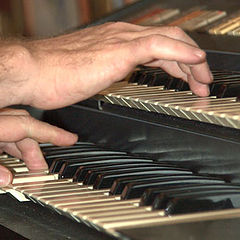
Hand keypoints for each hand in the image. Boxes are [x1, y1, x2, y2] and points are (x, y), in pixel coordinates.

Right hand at [0, 22, 212, 109]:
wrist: (34, 72)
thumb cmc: (56, 75)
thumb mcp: (91, 73)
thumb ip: (108, 70)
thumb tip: (115, 76)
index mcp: (116, 42)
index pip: (159, 46)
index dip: (178, 61)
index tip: (188, 77)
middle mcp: (122, 36)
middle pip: (170, 42)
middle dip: (191, 62)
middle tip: (202, 80)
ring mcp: (121, 41)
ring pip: (171, 42)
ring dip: (192, 63)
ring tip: (203, 80)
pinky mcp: (118, 51)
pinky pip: (159, 46)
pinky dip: (182, 53)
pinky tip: (196, 63)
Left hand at [0, 108, 77, 185]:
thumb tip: (9, 179)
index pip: (29, 125)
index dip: (53, 133)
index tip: (71, 139)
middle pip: (26, 130)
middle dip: (37, 152)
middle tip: (42, 171)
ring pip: (16, 133)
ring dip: (25, 152)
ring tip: (29, 171)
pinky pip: (6, 134)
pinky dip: (13, 148)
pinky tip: (10, 161)